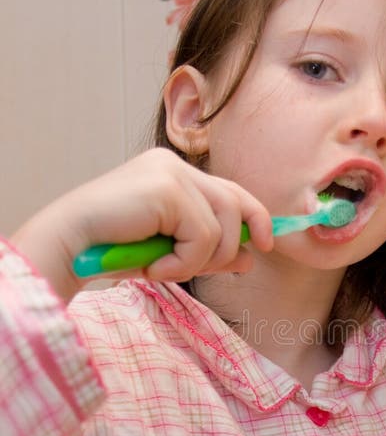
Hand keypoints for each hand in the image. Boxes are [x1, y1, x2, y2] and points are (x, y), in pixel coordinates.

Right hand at [11, 148, 272, 301]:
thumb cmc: (111, 250)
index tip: (266, 246)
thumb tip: (251, 257)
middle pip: (236, 204)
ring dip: (201, 260)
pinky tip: (155, 267)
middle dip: (233, 245)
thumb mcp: (170, 251)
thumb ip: (209, 249)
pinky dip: (185, 262)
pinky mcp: (169, 188)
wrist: (69, 247)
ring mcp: (172, 173)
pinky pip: (204, 236)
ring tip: (166, 268)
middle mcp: (176, 166)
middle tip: (214, 269)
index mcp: (174, 173)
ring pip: (223, 226)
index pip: (232, 191)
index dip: (255, 218)